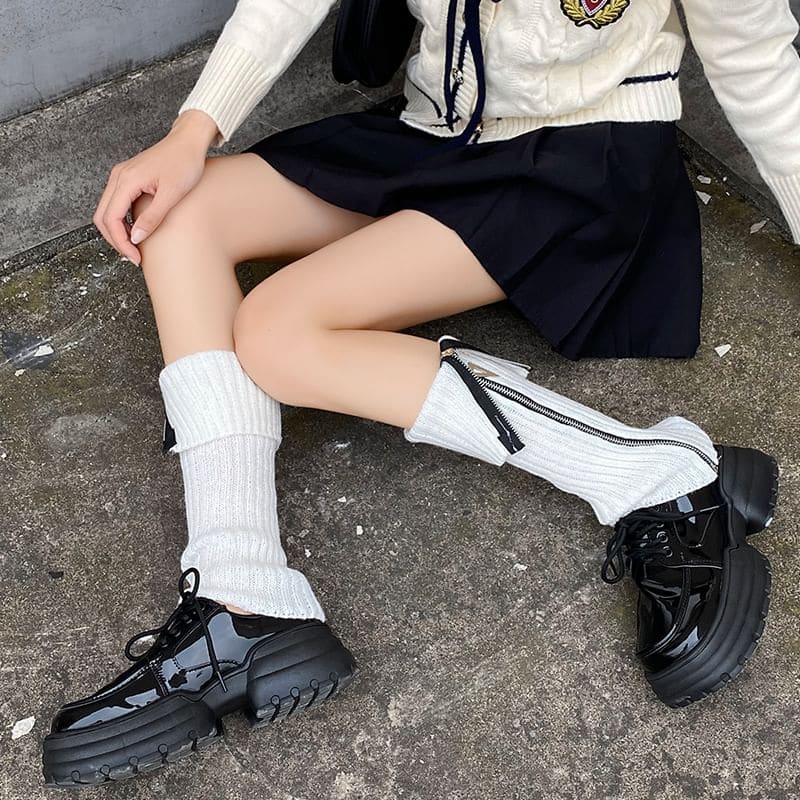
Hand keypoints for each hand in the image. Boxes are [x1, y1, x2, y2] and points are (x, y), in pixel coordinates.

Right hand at [93, 110, 219, 264]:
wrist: (188, 142)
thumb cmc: (184, 163)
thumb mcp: (172, 194)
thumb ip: (152, 217)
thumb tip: (136, 238)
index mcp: (126, 180)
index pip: (111, 219)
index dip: (121, 242)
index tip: (135, 256)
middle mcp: (118, 177)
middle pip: (103, 217)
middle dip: (116, 240)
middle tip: (134, 257)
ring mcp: (121, 177)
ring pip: (107, 211)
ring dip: (117, 232)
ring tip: (135, 248)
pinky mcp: (128, 179)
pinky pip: (115, 204)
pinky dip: (121, 222)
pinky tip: (135, 232)